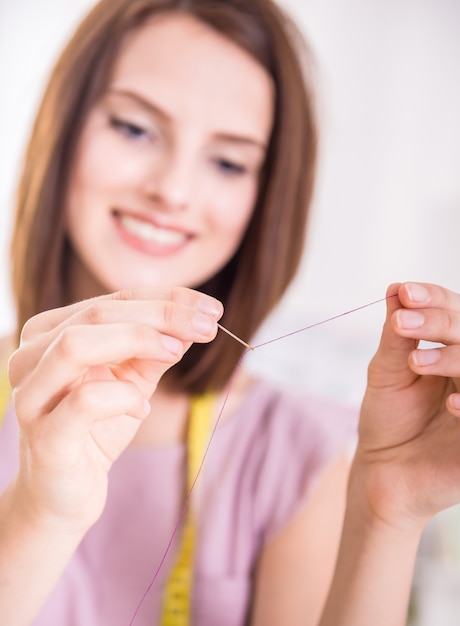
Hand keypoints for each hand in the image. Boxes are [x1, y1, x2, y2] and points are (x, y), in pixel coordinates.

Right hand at [8, 287, 221, 530]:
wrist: (65, 494)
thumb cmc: (97, 430)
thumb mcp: (133, 380)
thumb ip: (158, 349)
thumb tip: (197, 318)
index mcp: (50, 334)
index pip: (114, 299)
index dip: (167, 299)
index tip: (211, 309)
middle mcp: (31, 357)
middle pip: (99, 313)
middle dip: (162, 315)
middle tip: (207, 327)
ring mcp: (31, 395)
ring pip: (77, 344)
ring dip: (139, 341)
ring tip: (176, 354)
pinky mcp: (43, 436)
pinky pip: (86, 401)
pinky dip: (125, 398)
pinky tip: (141, 409)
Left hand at [354, 282, 459, 530]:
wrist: (386, 471)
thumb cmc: (388, 419)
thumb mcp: (387, 374)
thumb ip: (397, 335)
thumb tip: (395, 290)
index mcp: (452, 349)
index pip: (454, 311)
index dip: (433, 298)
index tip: (404, 292)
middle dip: (439, 322)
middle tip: (402, 323)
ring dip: (454, 357)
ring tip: (415, 361)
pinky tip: (452, 405)